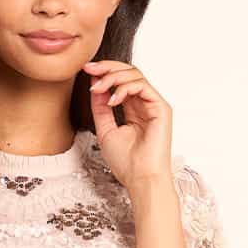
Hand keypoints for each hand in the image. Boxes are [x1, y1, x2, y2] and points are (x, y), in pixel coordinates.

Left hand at [83, 59, 172, 187]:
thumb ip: (100, 108)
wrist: (140, 179)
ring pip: (135, 75)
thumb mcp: (105, 130)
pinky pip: (142, 86)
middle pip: (128, 72)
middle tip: (90, 68)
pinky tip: (112, 100)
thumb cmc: (126, 163)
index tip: (86, 70)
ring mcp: (153, 105)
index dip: (104, 73)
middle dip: (107, 67)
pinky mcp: (161, 108)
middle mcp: (144, 105)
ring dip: (113, 77)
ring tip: (97, 87)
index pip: (120, 82)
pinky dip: (124, 88)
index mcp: (133, 110)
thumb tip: (94, 85)